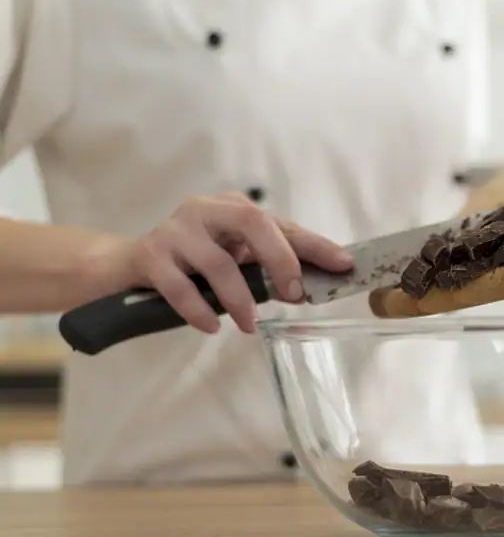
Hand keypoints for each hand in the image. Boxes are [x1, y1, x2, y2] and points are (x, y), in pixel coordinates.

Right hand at [118, 193, 352, 333]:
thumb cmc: (191, 264)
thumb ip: (265, 269)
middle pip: (253, 223)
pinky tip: (212, 328)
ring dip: (240, 299)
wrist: (127, 268)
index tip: (343, 264)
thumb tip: (304, 291)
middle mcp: (206, 210)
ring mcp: (175, 231)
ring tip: (249, 325)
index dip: (315, 245)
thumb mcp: (233, 260)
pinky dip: (200, 311)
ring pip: (218, 263)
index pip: (282, 224)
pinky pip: (181, 287)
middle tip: (293, 295)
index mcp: (234, 208)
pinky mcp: (150, 257)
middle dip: (280, 260)